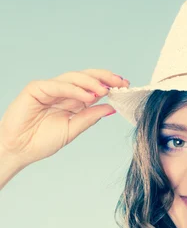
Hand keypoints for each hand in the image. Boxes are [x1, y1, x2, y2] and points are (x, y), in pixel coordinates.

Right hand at [0, 70, 128, 167]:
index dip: (108, 84)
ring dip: (91, 82)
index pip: (92, 87)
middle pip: (85, 78)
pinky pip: (58, 85)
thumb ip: (90, 117)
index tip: (125, 86)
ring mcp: (49, 88)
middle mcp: (62, 92)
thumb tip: (111, 108)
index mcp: (72, 101)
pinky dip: (74, 89)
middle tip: (120, 82)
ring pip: (74, 78)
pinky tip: (88, 96)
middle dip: (104, 77)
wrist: (20, 149)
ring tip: (106, 90)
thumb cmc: (42, 141)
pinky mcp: (36, 88)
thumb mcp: (73, 129)